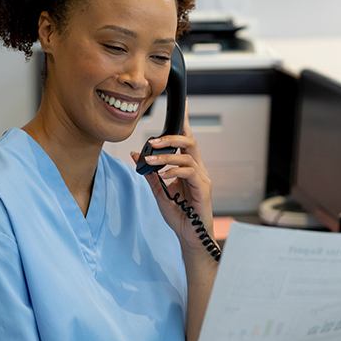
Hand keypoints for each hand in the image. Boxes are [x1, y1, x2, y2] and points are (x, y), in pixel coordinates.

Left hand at [131, 108, 214, 254]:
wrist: (191, 238)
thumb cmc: (179, 215)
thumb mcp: (159, 192)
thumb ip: (150, 173)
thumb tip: (136, 154)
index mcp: (188, 167)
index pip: (186, 139)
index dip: (184, 120)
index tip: (182, 102)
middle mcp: (198, 169)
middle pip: (190, 141)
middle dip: (172, 136)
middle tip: (153, 140)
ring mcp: (202, 178)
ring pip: (187, 156)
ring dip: (167, 156)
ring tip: (151, 160)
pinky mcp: (204, 189)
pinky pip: (189, 172)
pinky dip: (174, 171)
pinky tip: (163, 175)